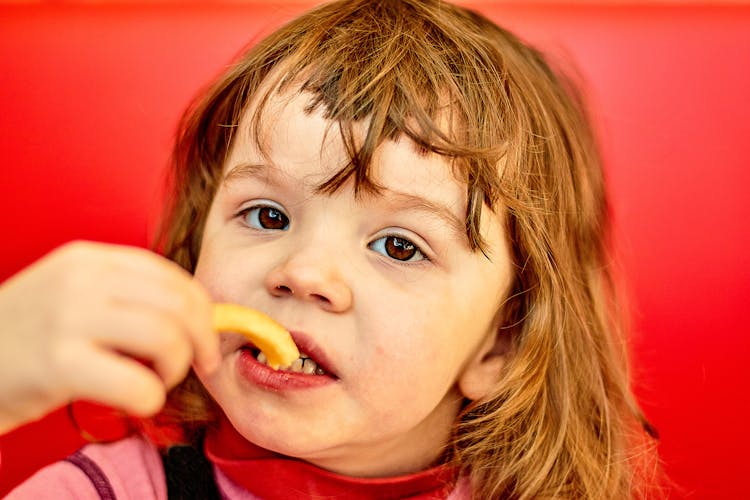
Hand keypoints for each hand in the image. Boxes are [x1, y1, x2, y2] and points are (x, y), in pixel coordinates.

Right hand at [0, 241, 220, 433]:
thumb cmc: (25, 339)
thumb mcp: (73, 296)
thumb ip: (126, 297)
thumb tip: (196, 320)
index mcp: (90, 259)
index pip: (172, 276)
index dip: (203, 311)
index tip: (208, 339)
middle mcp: (82, 279)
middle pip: (179, 303)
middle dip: (203, 340)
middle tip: (201, 364)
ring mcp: (68, 317)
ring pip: (167, 338)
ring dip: (176, 368)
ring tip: (157, 381)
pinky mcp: (58, 363)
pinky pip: (139, 384)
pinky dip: (151, 398)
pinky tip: (134, 400)